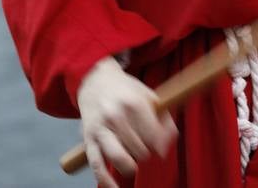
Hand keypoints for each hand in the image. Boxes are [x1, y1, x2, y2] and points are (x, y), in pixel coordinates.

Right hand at [77, 56, 176, 187]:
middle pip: (139, 150)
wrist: (95, 80)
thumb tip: (169, 142)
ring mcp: (101, 128)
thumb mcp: (148, 95)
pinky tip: (114, 187)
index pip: (153, 137)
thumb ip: (164, 117)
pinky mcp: (88, 139)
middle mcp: (116, 116)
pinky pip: (96, 165)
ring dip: (130, 166)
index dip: (160, 146)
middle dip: (145, 152)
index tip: (160, 146)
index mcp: (134, 103)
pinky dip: (105, 180)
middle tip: (142, 144)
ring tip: (133, 162)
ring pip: (120, 158)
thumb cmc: (125, 90)